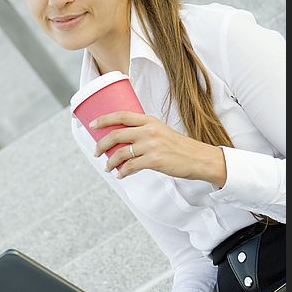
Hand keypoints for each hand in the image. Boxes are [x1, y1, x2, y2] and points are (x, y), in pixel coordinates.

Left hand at [91, 111, 225, 185]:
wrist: (198, 158)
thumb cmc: (179, 147)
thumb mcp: (161, 131)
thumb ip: (144, 132)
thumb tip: (123, 141)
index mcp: (150, 121)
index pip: (121, 116)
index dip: (104, 119)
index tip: (93, 124)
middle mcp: (149, 131)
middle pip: (116, 134)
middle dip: (101, 144)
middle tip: (96, 152)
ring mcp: (151, 146)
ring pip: (120, 153)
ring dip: (110, 162)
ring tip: (108, 168)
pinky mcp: (154, 160)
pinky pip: (130, 167)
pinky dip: (122, 172)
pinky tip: (121, 175)